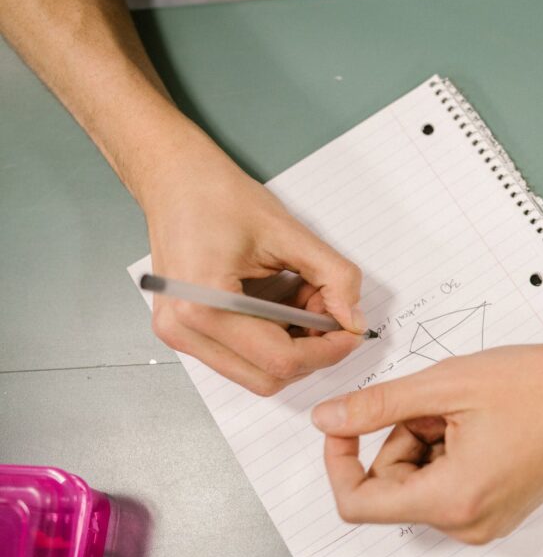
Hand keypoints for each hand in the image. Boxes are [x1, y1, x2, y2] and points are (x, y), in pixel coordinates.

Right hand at [142, 129, 364, 395]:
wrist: (174, 179)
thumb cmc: (221, 196)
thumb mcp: (289, 232)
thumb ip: (333, 277)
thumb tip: (355, 321)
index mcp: (204, 306)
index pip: (280, 359)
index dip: (327, 351)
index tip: (352, 330)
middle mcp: (183, 331)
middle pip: (267, 377)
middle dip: (310, 352)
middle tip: (330, 311)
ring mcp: (178, 335)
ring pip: (254, 373)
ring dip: (292, 347)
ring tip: (302, 300)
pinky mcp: (183, 332)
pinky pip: (239, 358)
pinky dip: (271, 341)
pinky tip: (282, 305)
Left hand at [310, 341, 542, 543]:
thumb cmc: (542, 386)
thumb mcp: (446, 384)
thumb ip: (377, 406)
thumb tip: (328, 419)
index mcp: (453, 500)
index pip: (358, 503)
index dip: (339, 459)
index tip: (345, 422)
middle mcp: (468, 524)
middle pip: (391, 487)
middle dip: (400, 436)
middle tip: (436, 400)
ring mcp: (485, 521)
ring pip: (417, 482)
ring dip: (424, 439)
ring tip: (465, 408)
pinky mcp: (496, 509)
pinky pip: (445, 485)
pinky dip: (446, 450)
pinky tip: (479, 422)